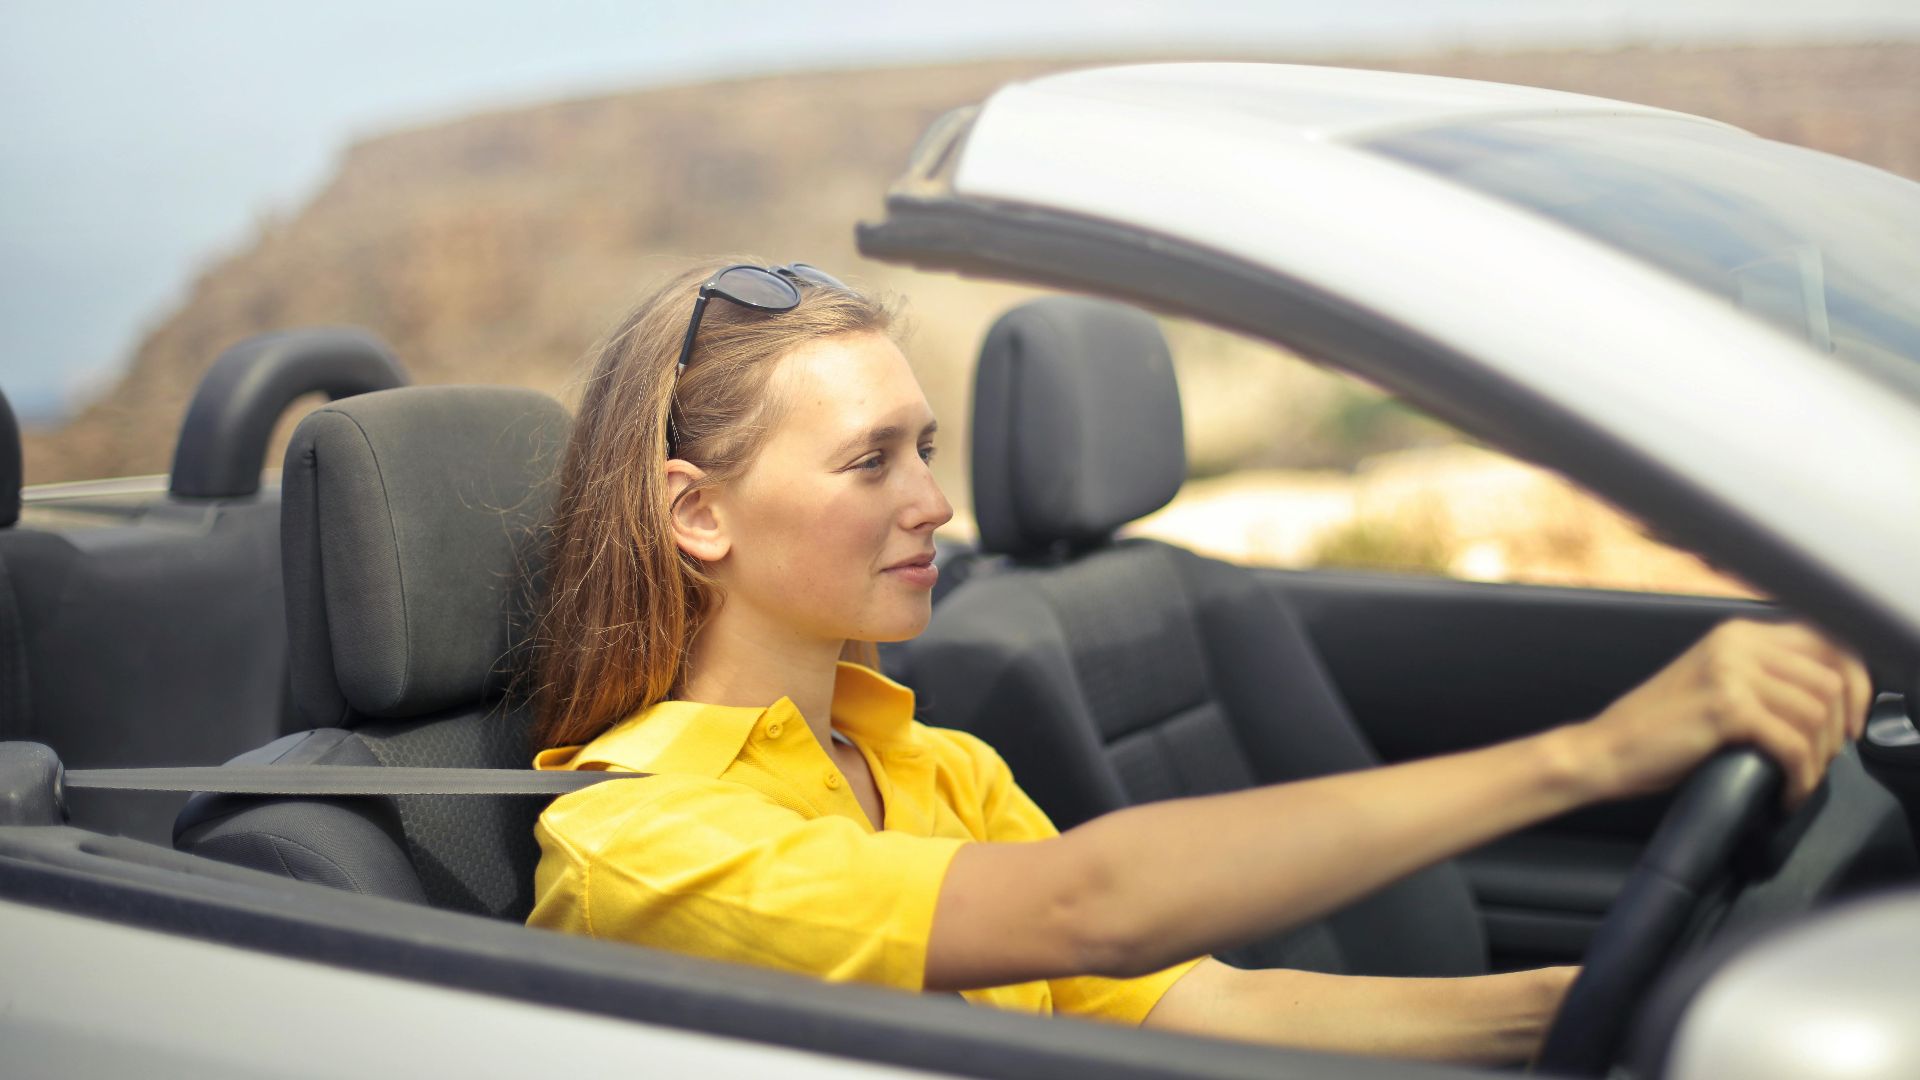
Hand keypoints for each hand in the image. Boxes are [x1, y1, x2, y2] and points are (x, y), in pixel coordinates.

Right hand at [1574, 619, 1870, 806]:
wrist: (1605, 750)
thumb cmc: (1657, 730)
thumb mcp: (1715, 686)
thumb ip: (1762, 678)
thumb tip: (1828, 702)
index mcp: (1737, 634)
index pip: (1827, 642)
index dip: (1855, 683)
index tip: (1853, 722)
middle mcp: (1737, 643)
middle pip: (1829, 679)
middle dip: (1839, 729)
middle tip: (1822, 762)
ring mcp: (1730, 672)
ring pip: (1816, 713)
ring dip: (1818, 758)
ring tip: (1799, 779)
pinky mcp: (1726, 708)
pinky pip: (1792, 745)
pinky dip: (1799, 777)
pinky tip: (1784, 793)